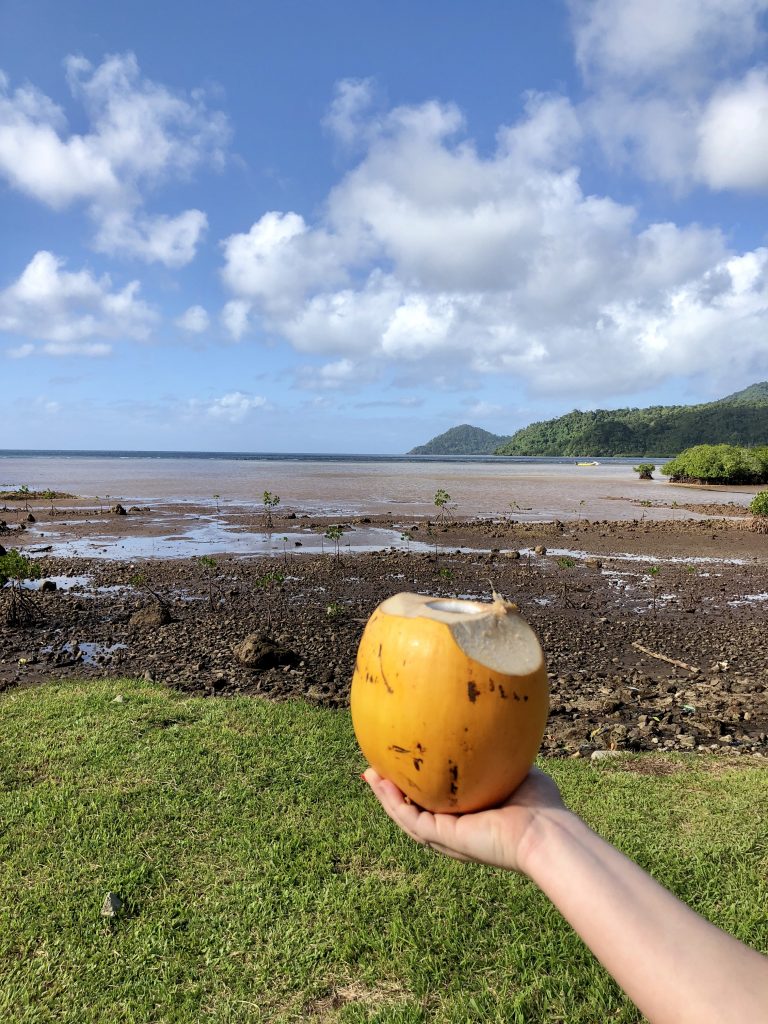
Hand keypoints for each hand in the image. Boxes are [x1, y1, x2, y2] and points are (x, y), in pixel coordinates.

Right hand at [362, 766, 566, 872]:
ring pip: (405, 815)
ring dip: (385, 795)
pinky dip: (392, 802)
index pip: (437, 800)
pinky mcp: (443, 837)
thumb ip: (500, 753)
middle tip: (375, 768)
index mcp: (470, 816)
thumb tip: (495, 726)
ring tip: (369, 773)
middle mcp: (455, 828)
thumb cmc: (541, 804)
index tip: (404, 762)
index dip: (417, 784)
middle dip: (392, 790)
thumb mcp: (514, 769)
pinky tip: (380, 782)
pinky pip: (409, 818)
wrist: (544, 832)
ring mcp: (447, 836)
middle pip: (413, 809)